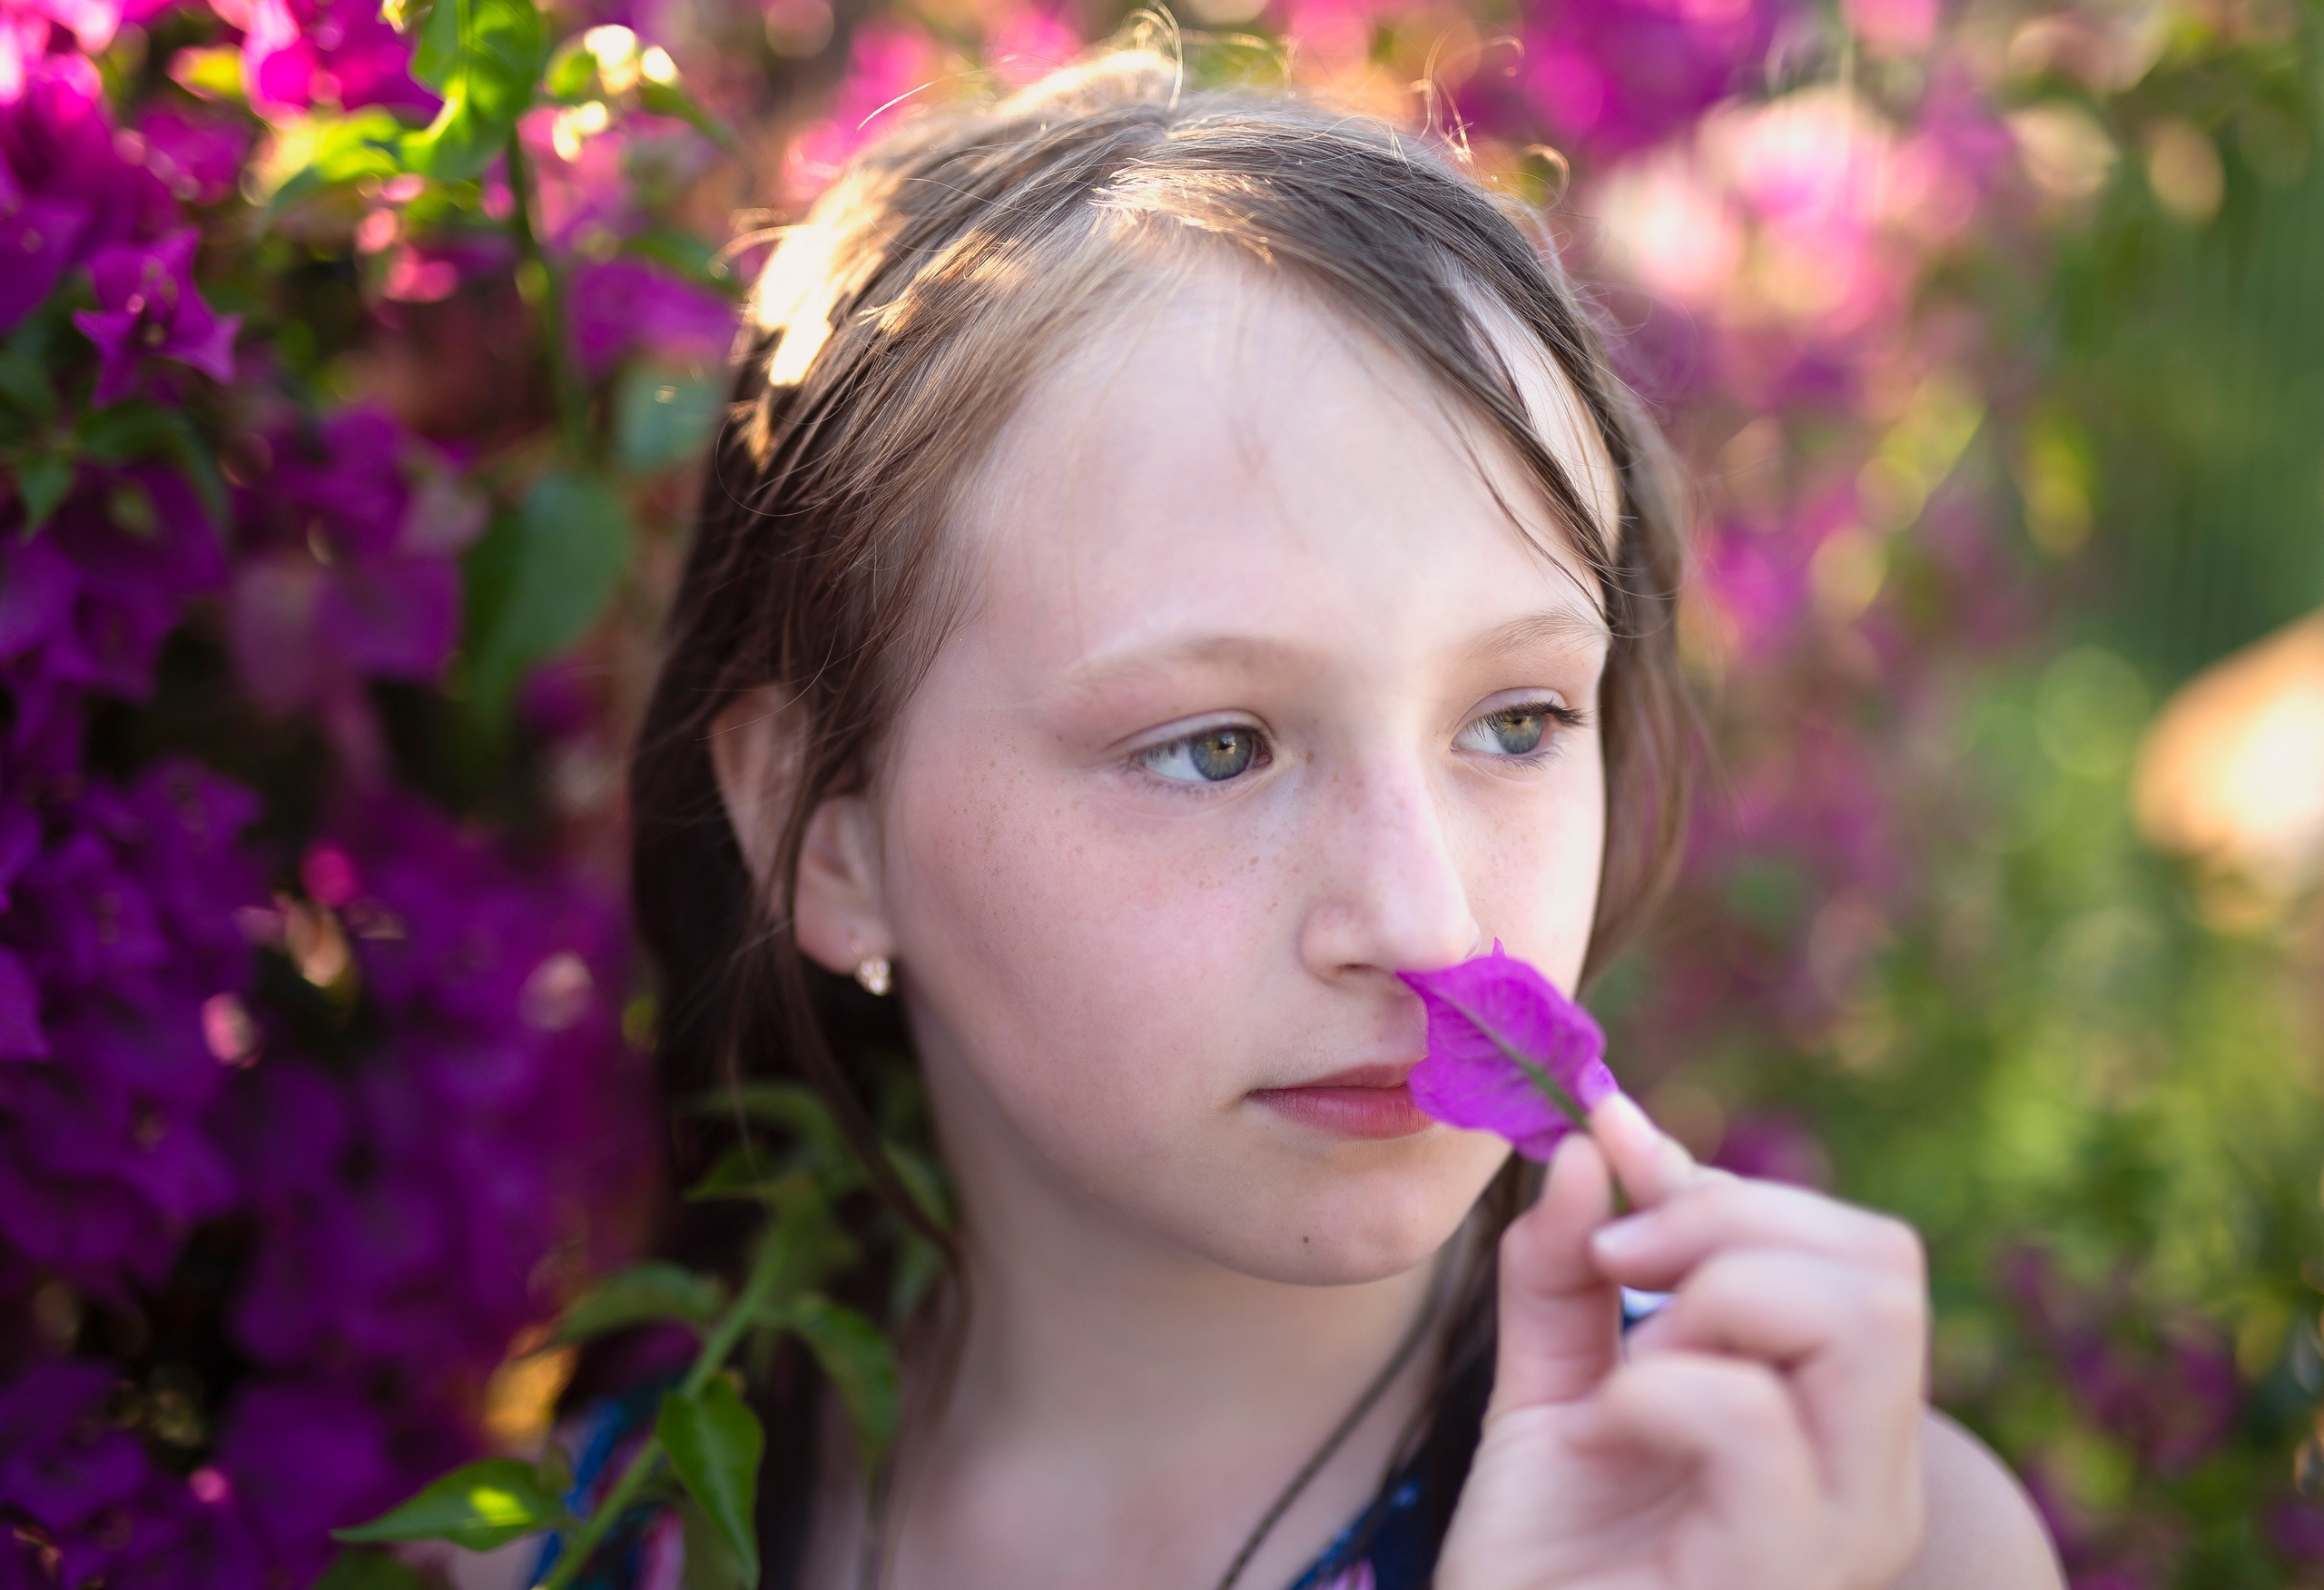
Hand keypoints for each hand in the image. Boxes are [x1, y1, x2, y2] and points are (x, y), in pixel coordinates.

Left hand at [1434, 1095, 1928, 1589]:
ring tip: (1631, 1365)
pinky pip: (1751, 1417)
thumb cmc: (1544, 1568)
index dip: (1726, 1187)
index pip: (1862, 1251)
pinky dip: (1659, 1388)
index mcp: (1840, 1430)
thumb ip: (1568, 1265)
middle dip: (1732, 1226)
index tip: (1615, 1157)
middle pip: (1884, 1266)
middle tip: (1620, 1270)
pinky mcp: (1782, 1575)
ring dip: (1715, 1296)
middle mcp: (1873, 1483)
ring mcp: (1843, 1536)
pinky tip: (1605, 1435)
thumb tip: (1603, 1135)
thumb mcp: (1548, 1387)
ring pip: (1856, 1319)